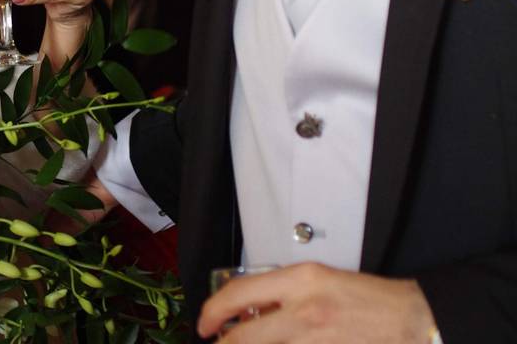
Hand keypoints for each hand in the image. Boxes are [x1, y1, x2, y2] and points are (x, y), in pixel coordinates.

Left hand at [198, 263, 435, 342]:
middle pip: (244, 337)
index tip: (205, 324)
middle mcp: (304, 310)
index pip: (239, 293)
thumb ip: (282, 294)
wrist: (411, 320)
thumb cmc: (368, 298)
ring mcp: (315, 340)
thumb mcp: (319, 279)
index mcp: (301, 280)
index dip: (213, 311)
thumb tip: (247, 311)